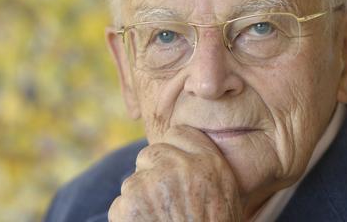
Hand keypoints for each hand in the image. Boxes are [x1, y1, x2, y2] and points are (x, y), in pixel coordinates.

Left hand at [108, 125, 242, 221]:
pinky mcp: (129, 205)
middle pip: (151, 153)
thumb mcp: (226, 195)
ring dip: (140, 201)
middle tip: (165, 203)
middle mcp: (180, 167)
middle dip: (152, 174)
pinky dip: (128, 220)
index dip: (174, 151)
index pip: (180, 134)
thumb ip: (205, 168)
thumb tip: (178, 153)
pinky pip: (120, 205)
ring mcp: (152, 184)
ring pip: (133, 181)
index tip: (174, 170)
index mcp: (209, 163)